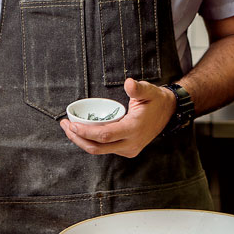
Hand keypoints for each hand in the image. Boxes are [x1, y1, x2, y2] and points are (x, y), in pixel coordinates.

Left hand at [58, 78, 176, 157]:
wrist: (168, 113)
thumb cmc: (156, 100)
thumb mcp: (149, 91)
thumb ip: (138, 88)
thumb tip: (129, 83)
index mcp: (134, 129)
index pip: (104, 136)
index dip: (85, 132)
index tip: (71, 124)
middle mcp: (131, 144)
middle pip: (97, 147)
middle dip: (78, 138)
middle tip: (64, 125)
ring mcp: (129, 149)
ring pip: (100, 150)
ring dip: (82, 141)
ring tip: (69, 128)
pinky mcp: (127, 150)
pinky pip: (105, 149)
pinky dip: (92, 142)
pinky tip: (82, 132)